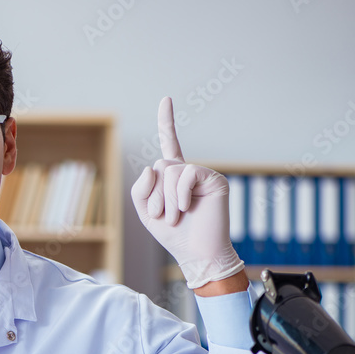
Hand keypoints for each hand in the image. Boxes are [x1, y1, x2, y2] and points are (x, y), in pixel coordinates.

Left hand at [131, 97, 243, 288]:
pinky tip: (186, 208)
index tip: (167, 99)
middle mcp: (187, 171)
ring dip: (166, 199)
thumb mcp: (146, 213)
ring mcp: (202, 174)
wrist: (198, 254)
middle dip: (154, 195)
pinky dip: (179, 194)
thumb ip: (140, 189)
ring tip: (176, 216)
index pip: (169, 144)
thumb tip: (152, 166)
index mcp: (171, 177)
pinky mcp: (214, 179)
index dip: (167, 122)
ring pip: (168, 171)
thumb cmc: (174, 235)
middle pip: (158, 166)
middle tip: (165, 216)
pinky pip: (185, 174)